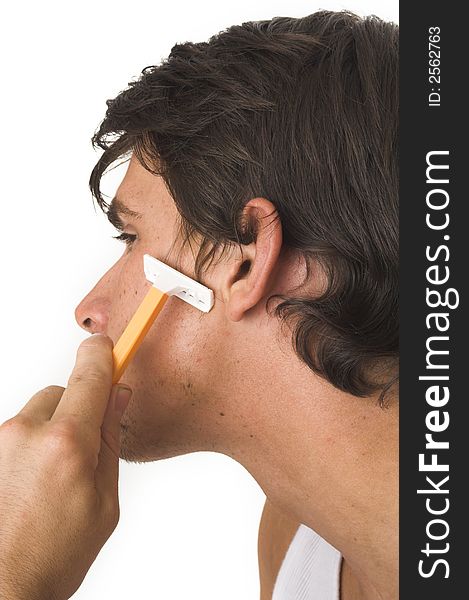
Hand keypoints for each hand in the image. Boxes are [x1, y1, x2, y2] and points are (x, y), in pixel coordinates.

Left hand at [0, 334, 131, 599]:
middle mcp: (26, 433)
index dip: (102, 354)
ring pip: (38, 412)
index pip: (89, 376)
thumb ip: (110, 440)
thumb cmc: (53, 556)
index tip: (108, 346)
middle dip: (78, 409)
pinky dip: (30, 446)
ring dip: (52, 429)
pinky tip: (32, 484)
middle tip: (85, 448)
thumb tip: (117, 398)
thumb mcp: (104, 501)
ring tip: (53, 478)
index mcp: (67, 443)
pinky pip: (18, 432)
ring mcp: (0, 442)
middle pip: (62, 392)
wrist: (4, 589)